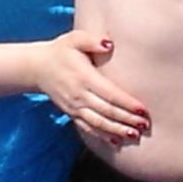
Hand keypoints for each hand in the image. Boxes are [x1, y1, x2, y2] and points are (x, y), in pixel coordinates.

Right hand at [33, 31, 149, 141]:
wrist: (37, 67)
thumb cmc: (60, 51)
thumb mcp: (74, 39)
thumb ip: (92, 40)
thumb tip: (109, 44)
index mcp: (84, 77)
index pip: (109, 94)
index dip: (127, 103)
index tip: (142, 110)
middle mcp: (79, 95)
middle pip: (107, 111)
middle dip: (127, 120)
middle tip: (145, 125)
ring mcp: (74, 107)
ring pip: (98, 123)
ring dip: (117, 131)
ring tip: (134, 136)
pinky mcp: (71, 113)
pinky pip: (88, 128)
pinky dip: (102, 136)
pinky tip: (116, 142)